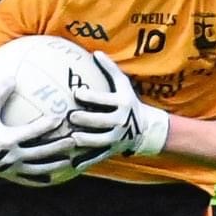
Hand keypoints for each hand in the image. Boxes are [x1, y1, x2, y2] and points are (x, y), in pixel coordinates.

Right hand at [0, 107, 72, 182]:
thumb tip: (12, 76)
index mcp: (5, 140)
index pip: (31, 133)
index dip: (46, 126)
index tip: (61, 118)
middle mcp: (10, 157)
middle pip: (40, 153)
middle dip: (58, 148)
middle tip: (75, 140)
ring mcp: (11, 169)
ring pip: (39, 169)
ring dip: (56, 165)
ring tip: (72, 161)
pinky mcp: (11, 177)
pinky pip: (31, 179)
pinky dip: (45, 178)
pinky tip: (59, 176)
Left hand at [66, 52, 169, 166]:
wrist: (144, 128)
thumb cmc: (128, 101)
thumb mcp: (123, 84)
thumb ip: (109, 69)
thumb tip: (95, 52)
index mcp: (121, 104)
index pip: (104, 100)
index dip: (90, 96)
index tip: (76, 93)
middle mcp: (119, 122)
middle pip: (101, 121)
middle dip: (86, 119)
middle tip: (71, 115)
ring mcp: (115, 138)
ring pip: (99, 141)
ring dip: (85, 140)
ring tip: (71, 138)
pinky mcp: (111, 150)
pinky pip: (97, 156)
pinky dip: (85, 160)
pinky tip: (71, 163)